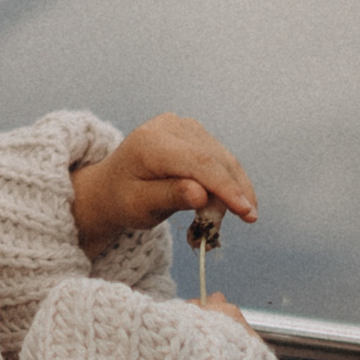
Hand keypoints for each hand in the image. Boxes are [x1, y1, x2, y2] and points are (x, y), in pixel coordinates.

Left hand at [70, 113, 256, 259]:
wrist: (113, 186)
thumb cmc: (124, 198)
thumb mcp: (139, 205)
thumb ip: (169, 197)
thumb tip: (201, 195)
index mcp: (150, 142)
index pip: (199, 162)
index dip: (226, 188)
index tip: (246, 213)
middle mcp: (170, 126)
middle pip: (215, 162)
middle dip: (228, 198)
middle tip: (218, 233)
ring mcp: (185, 126)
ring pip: (224, 162)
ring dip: (229, 195)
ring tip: (212, 227)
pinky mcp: (196, 133)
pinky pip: (222, 161)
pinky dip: (227, 187)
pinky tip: (222, 210)